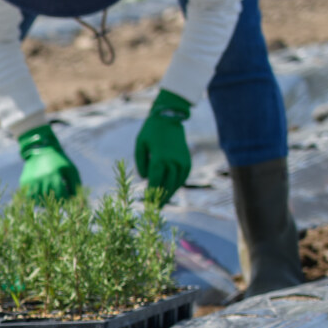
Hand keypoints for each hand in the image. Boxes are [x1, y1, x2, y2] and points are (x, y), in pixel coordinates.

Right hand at [16, 124, 80, 199]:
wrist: (41, 150)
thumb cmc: (60, 162)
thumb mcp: (71, 170)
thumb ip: (75, 184)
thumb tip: (77, 199)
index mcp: (55, 174)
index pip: (61, 194)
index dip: (66, 200)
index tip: (69, 202)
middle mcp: (42, 178)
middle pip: (49, 197)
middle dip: (56, 202)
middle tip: (60, 202)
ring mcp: (31, 180)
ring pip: (38, 199)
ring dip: (45, 203)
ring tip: (51, 201)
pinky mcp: (24, 182)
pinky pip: (28, 196)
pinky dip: (34, 200)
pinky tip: (41, 199)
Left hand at [134, 89, 192, 205]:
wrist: (169, 117)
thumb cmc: (150, 131)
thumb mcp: (140, 145)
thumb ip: (141, 163)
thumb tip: (145, 179)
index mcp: (159, 159)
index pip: (155, 182)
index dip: (151, 195)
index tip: (147, 205)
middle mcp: (172, 162)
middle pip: (166, 186)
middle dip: (160, 199)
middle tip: (154, 210)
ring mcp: (182, 161)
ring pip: (176, 183)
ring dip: (169, 194)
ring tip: (162, 204)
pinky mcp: (187, 159)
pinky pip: (183, 176)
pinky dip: (177, 185)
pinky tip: (171, 191)